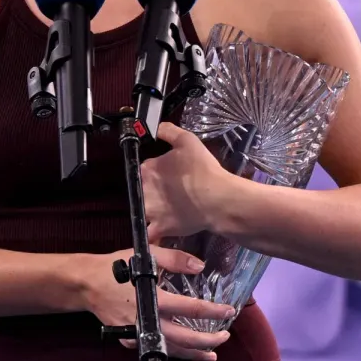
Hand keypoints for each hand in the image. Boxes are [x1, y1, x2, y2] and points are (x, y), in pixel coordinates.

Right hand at [75, 246, 234, 360]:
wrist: (87, 284)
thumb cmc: (117, 267)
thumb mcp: (146, 254)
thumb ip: (174, 258)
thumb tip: (200, 267)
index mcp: (155, 299)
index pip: (191, 309)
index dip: (213, 311)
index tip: (229, 311)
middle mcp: (149, 321)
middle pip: (185, 338)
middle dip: (208, 340)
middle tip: (225, 336)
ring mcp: (139, 333)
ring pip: (172, 349)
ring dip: (194, 353)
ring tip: (212, 354)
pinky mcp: (130, 339)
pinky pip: (156, 348)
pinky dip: (174, 351)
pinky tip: (185, 350)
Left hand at [141, 123, 233, 241]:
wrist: (217, 199)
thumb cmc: (203, 169)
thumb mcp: (187, 140)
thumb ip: (168, 131)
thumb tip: (155, 127)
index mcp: (147, 168)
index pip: (146, 168)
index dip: (159, 171)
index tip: (172, 174)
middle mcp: (143, 190)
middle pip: (143, 189)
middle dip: (154, 190)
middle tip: (174, 191)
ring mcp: (150, 211)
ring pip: (145, 210)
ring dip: (152, 210)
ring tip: (170, 209)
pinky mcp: (159, 228)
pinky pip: (150, 234)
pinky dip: (152, 234)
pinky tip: (158, 232)